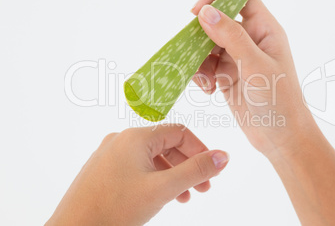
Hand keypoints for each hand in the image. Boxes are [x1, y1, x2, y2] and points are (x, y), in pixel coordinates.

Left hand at [47, 125, 228, 225]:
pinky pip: (136, 168)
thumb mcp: (162, 189)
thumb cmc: (113, 209)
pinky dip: (154, 180)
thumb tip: (223, 156)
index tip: (212, 170)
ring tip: (184, 198)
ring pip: (151, 159)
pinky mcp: (103, 171)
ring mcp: (110, 155)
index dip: (200, 150)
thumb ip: (195, 171)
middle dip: (187, 166)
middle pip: (166, 145)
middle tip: (202, 188)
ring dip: (172, 175)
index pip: (179, 133)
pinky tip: (160, 197)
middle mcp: (121, 140)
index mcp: (135, 137)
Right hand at [192, 0, 314, 156]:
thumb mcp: (256, 66)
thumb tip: (205, 12)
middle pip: (218, 21)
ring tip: (205, 80)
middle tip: (191, 50)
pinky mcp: (227, 76)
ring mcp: (237, 59)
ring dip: (199, 60)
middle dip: (201, 35)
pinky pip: (206, 66)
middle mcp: (250, 40)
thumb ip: (231, 37)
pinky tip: (208, 90)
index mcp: (265, 30)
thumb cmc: (279, 100)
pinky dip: (201, 75)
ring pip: (207, 45)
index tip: (197, 10)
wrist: (281, 137)